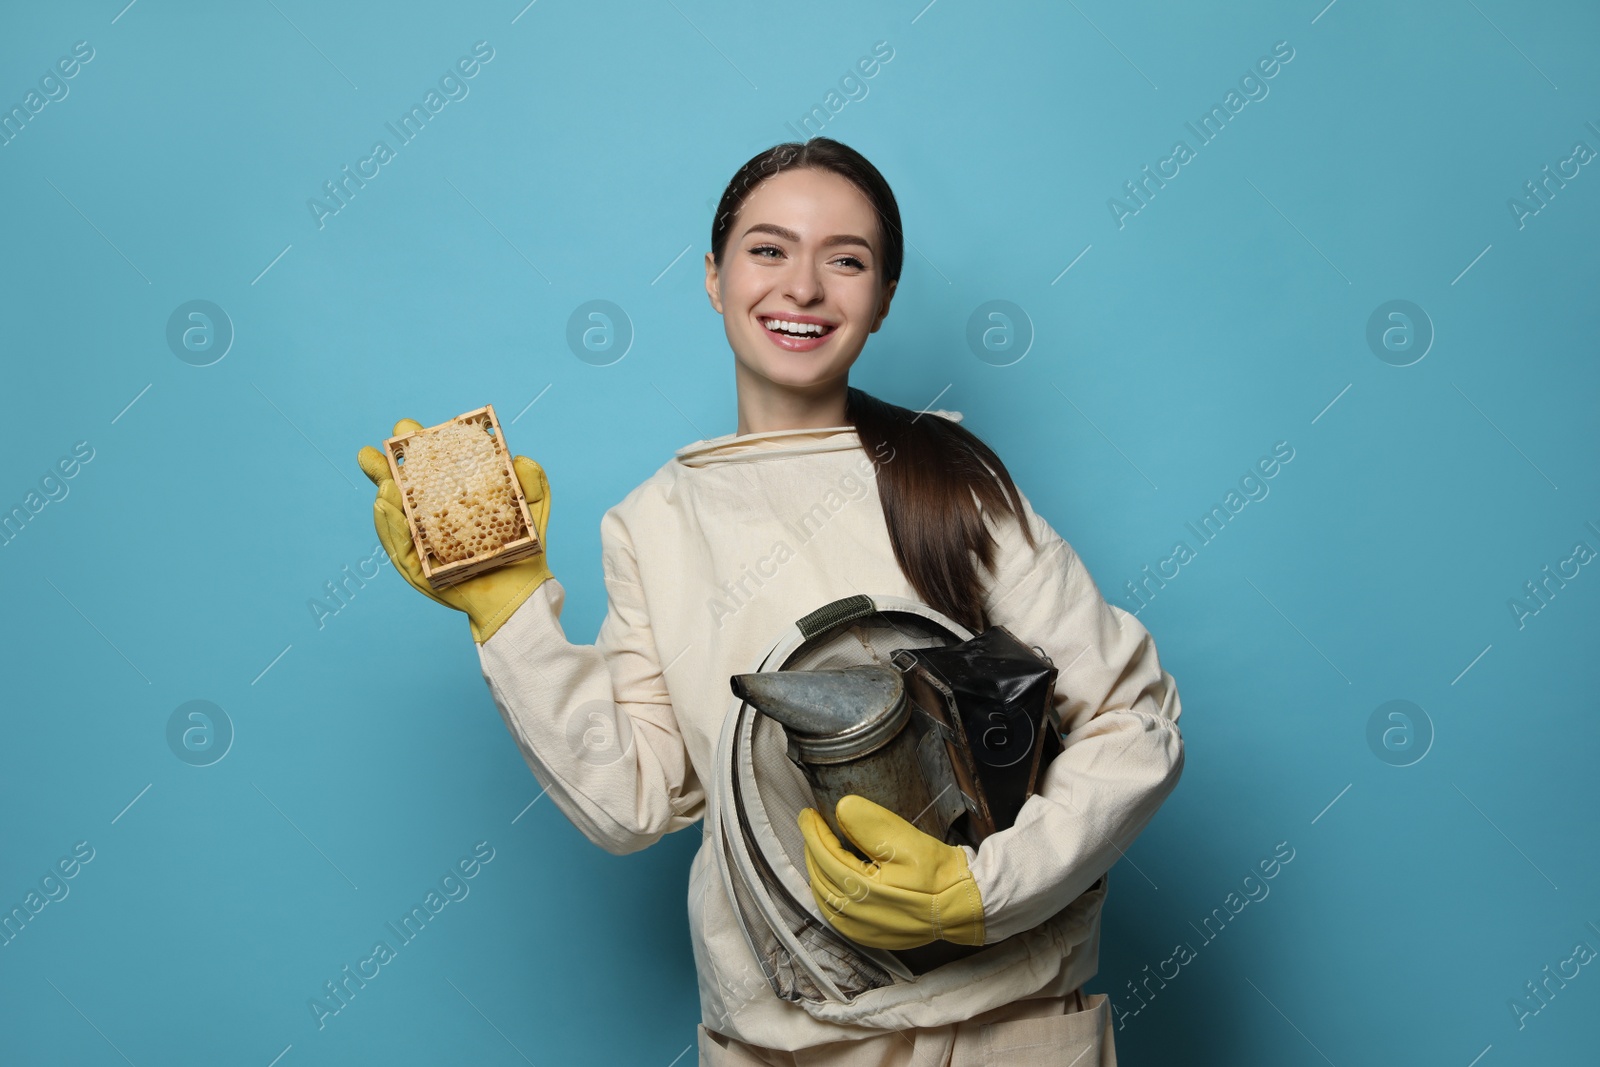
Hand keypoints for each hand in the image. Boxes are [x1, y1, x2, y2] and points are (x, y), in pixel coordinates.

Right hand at [357, 419, 553, 643]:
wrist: (524, 594)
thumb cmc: (525, 550)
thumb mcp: (532, 510)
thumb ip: (531, 483)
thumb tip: (521, 459)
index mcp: (451, 498)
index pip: (426, 469)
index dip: (413, 449)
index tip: (405, 429)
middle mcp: (429, 518)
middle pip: (400, 489)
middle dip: (384, 469)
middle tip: (376, 451)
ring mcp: (421, 543)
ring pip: (394, 518)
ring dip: (385, 499)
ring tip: (384, 482)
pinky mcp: (419, 570)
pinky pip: (401, 549)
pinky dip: (392, 528)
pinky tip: (389, 509)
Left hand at [796, 794, 984, 949]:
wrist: (961, 905)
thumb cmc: (936, 873)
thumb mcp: (907, 841)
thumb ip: (871, 824)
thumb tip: (841, 809)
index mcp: (863, 889)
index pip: (824, 854)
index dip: (812, 831)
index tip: (808, 813)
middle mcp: (856, 914)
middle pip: (818, 875)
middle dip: (812, 848)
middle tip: (812, 826)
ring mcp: (860, 930)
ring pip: (822, 897)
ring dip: (815, 871)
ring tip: (818, 849)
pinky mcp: (867, 938)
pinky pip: (833, 916)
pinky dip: (825, 894)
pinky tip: (829, 881)